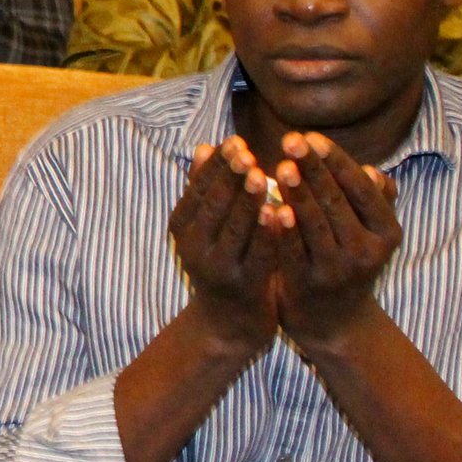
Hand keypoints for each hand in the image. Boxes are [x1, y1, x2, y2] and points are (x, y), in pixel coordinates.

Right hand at [168, 137, 285, 355]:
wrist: (229, 321)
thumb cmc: (223, 260)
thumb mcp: (206, 225)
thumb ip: (206, 188)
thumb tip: (204, 146)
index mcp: (183, 226)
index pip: (198, 188)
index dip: (217, 165)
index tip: (235, 141)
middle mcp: (194, 246)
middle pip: (213, 205)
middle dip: (231, 177)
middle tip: (247, 153)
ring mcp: (218, 267)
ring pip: (233, 227)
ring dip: (247, 200)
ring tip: (261, 175)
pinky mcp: (244, 284)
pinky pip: (257, 253)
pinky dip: (267, 232)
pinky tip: (279, 212)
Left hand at [265, 132, 402, 353]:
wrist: (334, 319)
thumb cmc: (349, 258)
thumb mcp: (370, 232)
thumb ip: (373, 201)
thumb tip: (373, 170)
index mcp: (387, 231)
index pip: (361, 188)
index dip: (335, 161)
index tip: (311, 136)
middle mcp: (367, 250)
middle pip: (337, 201)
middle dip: (313, 169)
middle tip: (291, 140)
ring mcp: (339, 269)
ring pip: (316, 224)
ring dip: (299, 193)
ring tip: (281, 166)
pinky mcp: (310, 283)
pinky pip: (295, 250)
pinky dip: (285, 228)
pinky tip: (271, 206)